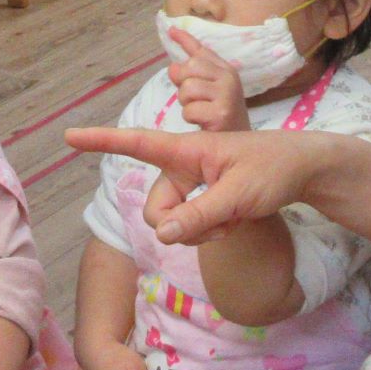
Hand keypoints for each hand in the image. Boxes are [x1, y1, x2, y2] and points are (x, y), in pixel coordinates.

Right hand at [63, 125, 317, 247]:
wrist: (302, 170)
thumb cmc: (272, 170)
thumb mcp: (239, 196)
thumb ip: (200, 215)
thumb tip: (162, 234)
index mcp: (187, 151)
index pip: (137, 143)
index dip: (101, 140)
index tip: (68, 135)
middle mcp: (184, 167)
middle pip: (158, 212)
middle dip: (183, 228)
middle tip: (221, 224)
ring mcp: (193, 186)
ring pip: (174, 226)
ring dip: (202, 233)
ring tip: (234, 218)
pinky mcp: (204, 202)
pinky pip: (191, 230)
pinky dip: (212, 233)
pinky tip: (236, 221)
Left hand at [166, 28, 249, 133]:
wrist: (238, 143)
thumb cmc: (220, 116)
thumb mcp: (207, 91)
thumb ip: (191, 75)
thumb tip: (172, 66)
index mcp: (225, 70)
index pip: (202, 50)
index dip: (185, 39)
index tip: (171, 30)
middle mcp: (229, 77)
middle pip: (190, 66)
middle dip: (182, 82)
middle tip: (192, 99)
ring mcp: (227, 94)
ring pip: (187, 88)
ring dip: (186, 103)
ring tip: (199, 111)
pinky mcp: (222, 113)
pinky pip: (190, 109)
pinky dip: (190, 117)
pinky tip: (203, 122)